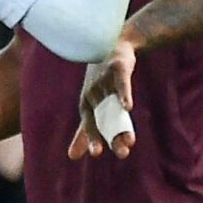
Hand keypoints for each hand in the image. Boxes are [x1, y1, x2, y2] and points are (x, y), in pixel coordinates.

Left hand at [69, 40, 136, 159]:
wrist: (112, 45)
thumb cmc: (100, 81)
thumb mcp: (90, 106)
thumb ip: (84, 132)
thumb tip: (72, 156)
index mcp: (87, 103)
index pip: (89, 123)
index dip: (92, 138)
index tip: (96, 153)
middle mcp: (93, 93)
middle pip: (102, 118)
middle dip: (109, 135)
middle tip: (121, 152)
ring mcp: (105, 81)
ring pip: (114, 105)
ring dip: (121, 123)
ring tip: (129, 140)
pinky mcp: (118, 69)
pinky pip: (121, 83)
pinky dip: (124, 95)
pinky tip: (128, 107)